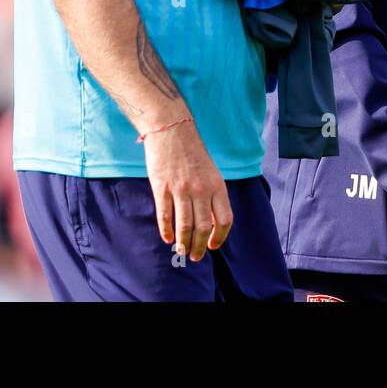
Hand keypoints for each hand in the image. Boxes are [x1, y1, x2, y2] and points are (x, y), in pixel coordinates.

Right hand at [142, 119, 232, 261]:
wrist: (172, 131)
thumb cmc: (193, 153)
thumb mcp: (211, 173)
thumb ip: (212, 195)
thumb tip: (211, 223)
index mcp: (217, 186)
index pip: (225, 219)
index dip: (220, 237)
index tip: (213, 246)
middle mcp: (201, 190)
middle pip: (204, 227)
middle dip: (200, 246)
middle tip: (196, 256)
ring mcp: (180, 190)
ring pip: (185, 226)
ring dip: (184, 243)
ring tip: (182, 252)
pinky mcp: (162, 188)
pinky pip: (165, 215)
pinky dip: (167, 230)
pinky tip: (168, 238)